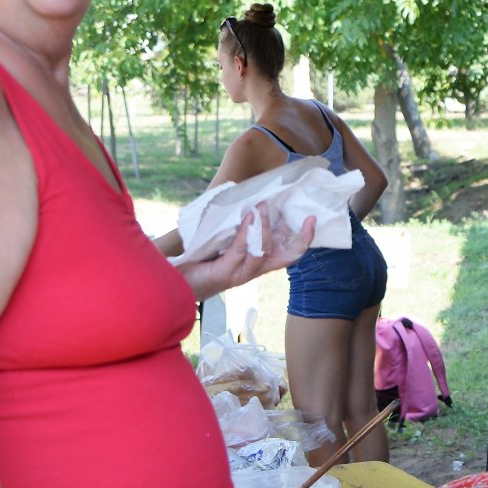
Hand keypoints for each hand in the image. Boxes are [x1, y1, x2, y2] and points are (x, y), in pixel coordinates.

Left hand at [180, 204, 314, 300]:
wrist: (175, 284)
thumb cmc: (198, 263)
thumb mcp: (221, 243)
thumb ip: (235, 229)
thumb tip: (245, 202)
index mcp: (256, 264)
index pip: (287, 253)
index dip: (302, 239)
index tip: (311, 219)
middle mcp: (253, 271)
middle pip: (286, 257)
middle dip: (301, 239)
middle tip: (309, 219)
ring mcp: (241, 273)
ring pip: (263, 250)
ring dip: (265, 227)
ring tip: (263, 206)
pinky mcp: (226, 273)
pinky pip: (241, 249)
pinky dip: (246, 231)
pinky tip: (248, 217)